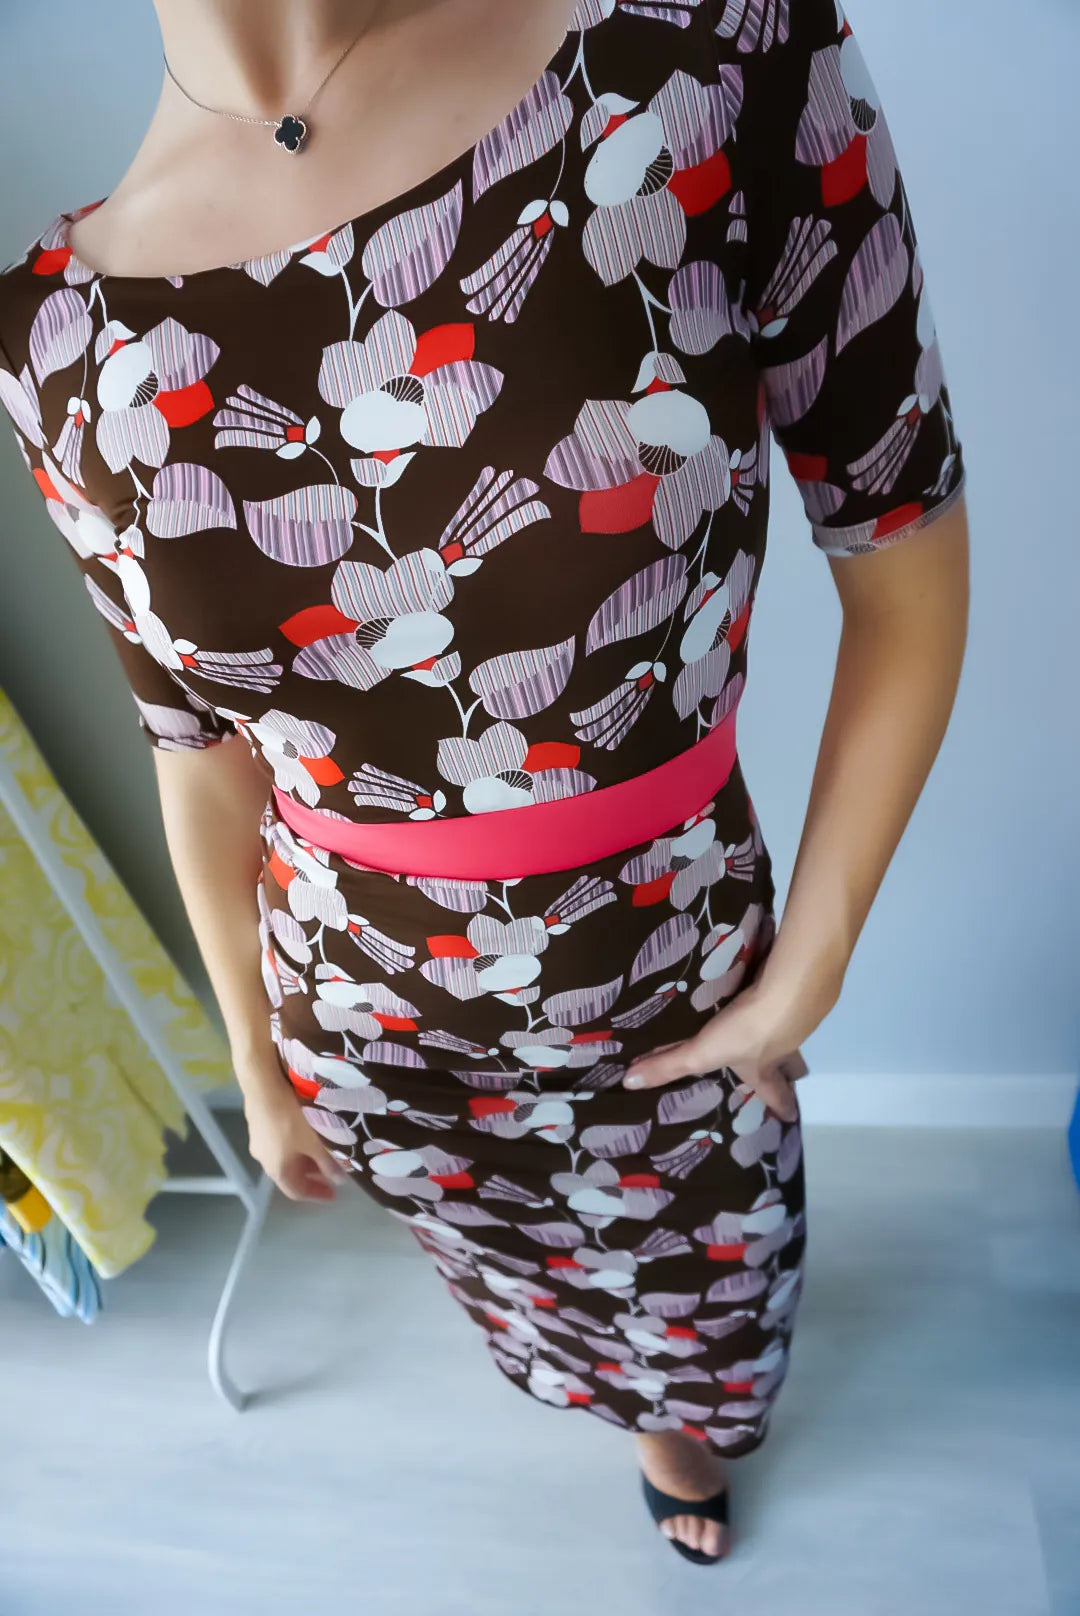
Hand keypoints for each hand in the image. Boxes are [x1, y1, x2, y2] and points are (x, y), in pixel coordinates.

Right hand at [240, 1063, 350, 1201]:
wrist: (264, 1084)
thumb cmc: (293, 1118)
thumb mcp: (317, 1142)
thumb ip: (330, 1163)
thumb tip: (340, 1180)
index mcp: (277, 1170)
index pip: (297, 1192)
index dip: (316, 1195)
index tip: (334, 1194)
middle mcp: (264, 1159)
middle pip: (290, 1174)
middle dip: (312, 1174)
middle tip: (332, 1171)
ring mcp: (258, 1140)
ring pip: (284, 1156)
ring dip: (304, 1157)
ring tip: (323, 1150)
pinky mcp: (257, 1123)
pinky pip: (279, 1141)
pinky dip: (295, 1143)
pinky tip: (306, 1131)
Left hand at [621, 975, 830, 1123]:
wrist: (786, 993)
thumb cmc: (745, 1033)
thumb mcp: (702, 1054)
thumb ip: (667, 1066)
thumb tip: (629, 1085)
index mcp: (764, 1069)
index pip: (775, 1094)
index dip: (781, 1106)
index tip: (790, 1118)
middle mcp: (784, 1049)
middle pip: (794, 1067)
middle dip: (791, 1072)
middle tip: (791, 1073)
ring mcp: (798, 1020)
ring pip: (794, 1035)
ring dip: (784, 1034)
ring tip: (774, 1026)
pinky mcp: (802, 992)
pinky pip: (794, 1001)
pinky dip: (785, 1000)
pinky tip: (772, 990)